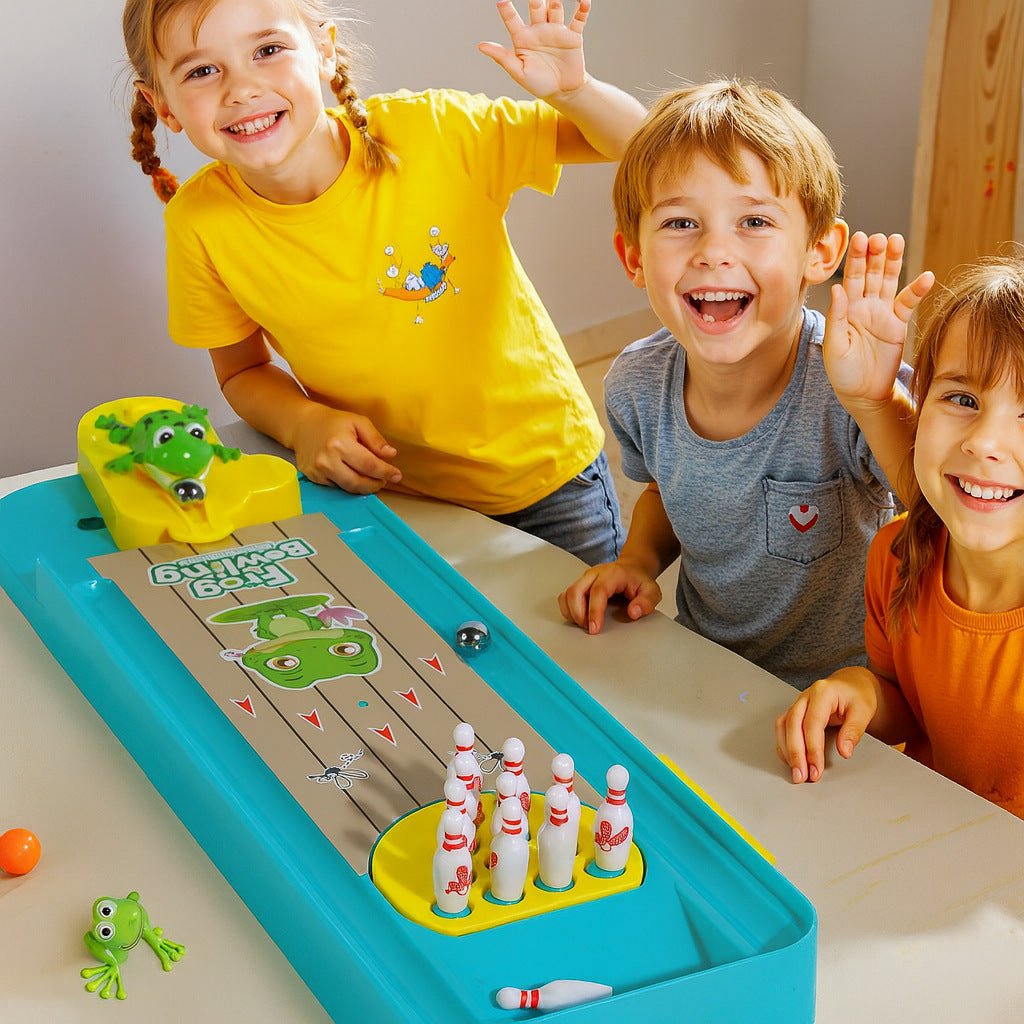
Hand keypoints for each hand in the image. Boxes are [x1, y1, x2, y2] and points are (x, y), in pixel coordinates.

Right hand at [292, 404, 401, 493]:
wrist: (303, 425)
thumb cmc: (332, 422)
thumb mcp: (358, 422)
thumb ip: (375, 439)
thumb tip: (390, 455)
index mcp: (339, 444)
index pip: (369, 465)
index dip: (385, 472)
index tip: (397, 475)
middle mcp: (326, 460)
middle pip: (358, 482)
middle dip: (376, 484)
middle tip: (384, 479)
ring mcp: (318, 471)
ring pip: (348, 488)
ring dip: (364, 487)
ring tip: (373, 479)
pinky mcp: (313, 478)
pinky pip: (336, 487)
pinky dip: (349, 484)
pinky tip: (354, 475)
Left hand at [478, 0, 589, 99]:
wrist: (563, 93)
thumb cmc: (538, 83)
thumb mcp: (518, 72)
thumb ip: (502, 57)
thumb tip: (480, 45)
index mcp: (523, 38)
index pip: (511, 19)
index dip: (505, 8)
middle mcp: (539, 29)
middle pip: (536, 7)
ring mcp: (556, 30)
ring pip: (555, 8)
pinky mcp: (573, 36)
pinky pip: (578, 19)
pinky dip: (582, 9)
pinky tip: (583, 0)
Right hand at [557, 558, 660, 633]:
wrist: (631, 569)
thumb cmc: (638, 581)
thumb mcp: (652, 591)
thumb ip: (646, 602)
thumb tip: (633, 612)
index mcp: (612, 574)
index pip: (598, 591)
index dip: (594, 611)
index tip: (594, 629)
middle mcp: (594, 574)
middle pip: (575, 591)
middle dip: (578, 614)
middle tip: (589, 628)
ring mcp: (584, 579)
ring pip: (567, 594)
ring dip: (572, 613)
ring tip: (585, 624)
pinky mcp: (579, 585)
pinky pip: (565, 597)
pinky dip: (568, 610)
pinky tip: (580, 618)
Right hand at [774, 668, 879, 783]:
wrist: (852, 683)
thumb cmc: (858, 695)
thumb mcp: (864, 711)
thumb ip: (854, 731)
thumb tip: (844, 751)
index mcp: (822, 692)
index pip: (812, 723)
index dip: (813, 748)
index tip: (817, 769)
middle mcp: (805, 696)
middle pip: (792, 725)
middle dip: (795, 753)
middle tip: (802, 776)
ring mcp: (798, 703)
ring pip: (783, 726)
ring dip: (787, 751)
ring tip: (796, 772)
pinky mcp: (795, 712)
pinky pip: (783, 728)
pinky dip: (784, 746)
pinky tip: (791, 760)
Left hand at [824, 231, 933, 405]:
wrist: (862, 392)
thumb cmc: (842, 371)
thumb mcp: (834, 345)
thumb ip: (836, 317)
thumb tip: (836, 289)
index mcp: (845, 308)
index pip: (851, 278)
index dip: (856, 258)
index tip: (860, 238)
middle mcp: (864, 305)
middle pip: (871, 274)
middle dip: (875, 254)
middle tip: (880, 236)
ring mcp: (882, 312)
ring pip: (889, 281)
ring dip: (893, 262)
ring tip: (897, 241)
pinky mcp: (898, 323)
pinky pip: (908, 303)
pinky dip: (917, 290)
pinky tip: (926, 277)